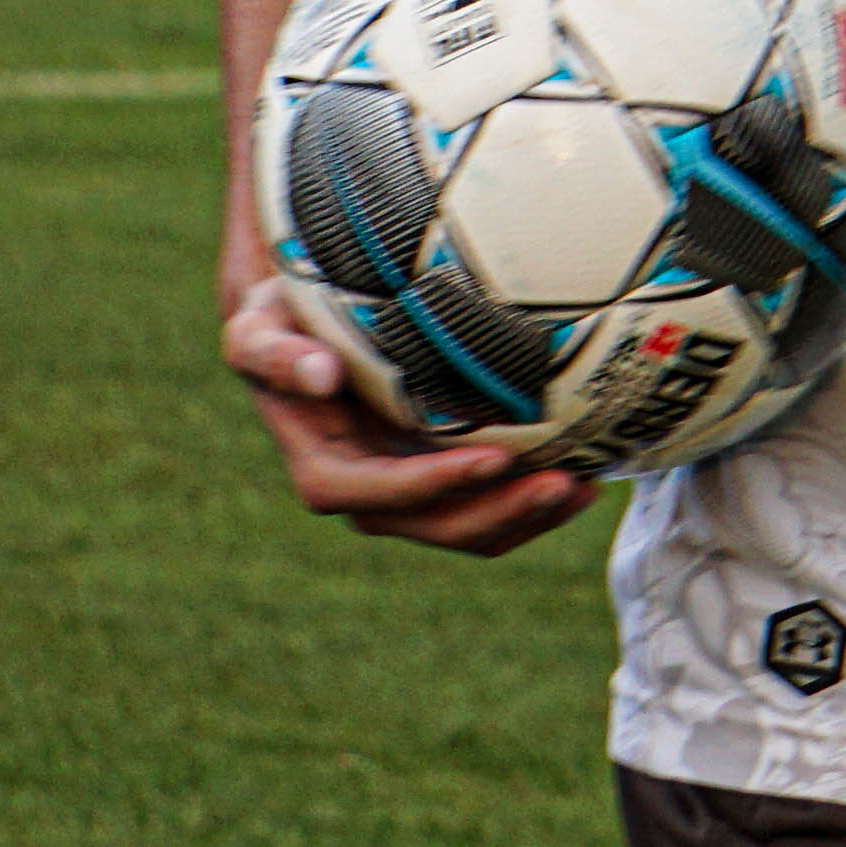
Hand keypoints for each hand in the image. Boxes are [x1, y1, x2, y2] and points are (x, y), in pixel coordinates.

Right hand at [222, 273, 593, 554]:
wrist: (306, 323)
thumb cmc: (280, 319)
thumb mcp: (258, 327)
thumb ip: (275, 353)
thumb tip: (322, 375)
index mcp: (323, 466)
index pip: (376, 493)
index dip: (432, 485)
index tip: (492, 459)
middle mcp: (369, 490)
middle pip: (437, 524)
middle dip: (501, 512)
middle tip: (563, 483)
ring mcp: (411, 489)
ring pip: (473, 527)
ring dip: (530, 515)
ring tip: (586, 486)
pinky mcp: (445, 476)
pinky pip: (492, 505)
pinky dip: (536, 500)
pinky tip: (585, 477)